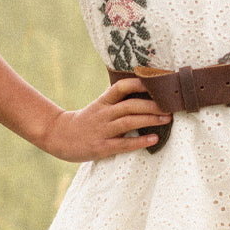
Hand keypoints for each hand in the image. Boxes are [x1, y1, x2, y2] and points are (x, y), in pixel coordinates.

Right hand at [38, 78, 171, 161]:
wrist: (59, 136)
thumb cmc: (86, 120)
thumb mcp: (99, 105)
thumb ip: (117, 100)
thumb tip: (144, 91)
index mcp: (103, 101)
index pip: (121, 87)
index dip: (138, 84)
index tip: (156, 82)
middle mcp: (103, 114)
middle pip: (130, 105)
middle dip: (152, 105)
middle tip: (171, 105)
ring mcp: (102, 130)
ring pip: (129, 122)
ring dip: (150, 120)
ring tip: (167, 119)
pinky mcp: (101, 147)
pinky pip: (123, 144)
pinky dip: (139, 141)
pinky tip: (154, 138)